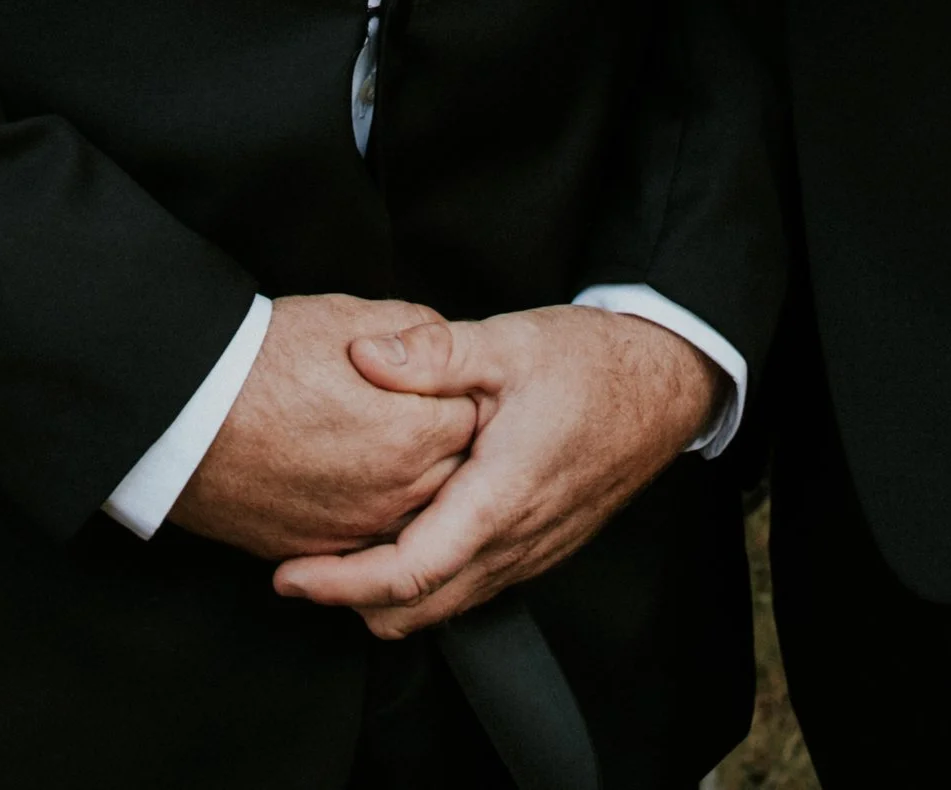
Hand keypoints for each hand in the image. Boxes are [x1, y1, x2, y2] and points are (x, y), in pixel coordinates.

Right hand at [170, 295, 476, 557]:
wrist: (186, 415)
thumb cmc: (264, 359)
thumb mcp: (349, 318)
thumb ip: (415, 331)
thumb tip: (439, 345)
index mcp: (413, 434)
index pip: (475, 419)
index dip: (463, 393)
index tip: (449, 380)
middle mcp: (395, 495)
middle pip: (456, 476)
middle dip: (450, 445)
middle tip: (425, 412)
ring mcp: (357, 531)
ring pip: (417, 517)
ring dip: (416, 486)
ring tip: (391, 446)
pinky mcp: (320, 552)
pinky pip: (370, 544)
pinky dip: (376, 518)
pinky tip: (359, 482)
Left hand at [272, 306, 716, 632]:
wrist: (660, 387)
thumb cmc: (588, 363)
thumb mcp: (507, 340)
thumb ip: (431, 350)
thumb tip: (362, 357)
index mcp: (499, 498)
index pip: (408, 573)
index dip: (341, 584)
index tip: (289, 575)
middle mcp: (514, 543)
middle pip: (417, 611)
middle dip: (350, 600)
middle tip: (297, 568)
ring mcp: (529, 554)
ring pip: (444, 607)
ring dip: (386, 595)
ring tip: (337, 554)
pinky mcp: (538, 550)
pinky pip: (470, 589)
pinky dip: (424, 583)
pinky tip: (398, 537)